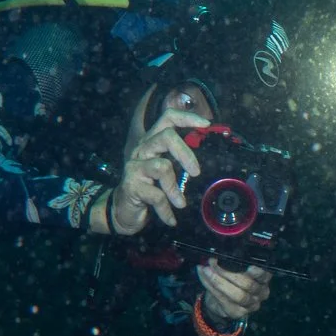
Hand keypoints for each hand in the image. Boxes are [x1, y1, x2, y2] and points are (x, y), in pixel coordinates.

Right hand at [106, 106, 210, 233]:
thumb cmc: (151, 187)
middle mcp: (142, 149)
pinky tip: (171, 218)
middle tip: (197, 172)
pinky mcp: (131, 185)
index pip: (167, 118)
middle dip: (186, 153)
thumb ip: (181, 160)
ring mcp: (135, 166)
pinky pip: (157, 195)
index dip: (187, 117)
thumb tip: (210, 154)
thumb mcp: (167, 170)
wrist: (125, 210)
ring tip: (180, 203)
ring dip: (175, 188)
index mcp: (153, 141)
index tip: (206, 125)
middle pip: (166, 137)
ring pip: (162, 166)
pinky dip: (166, 209)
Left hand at [196, 261, 271, 326]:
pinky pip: (224, 299)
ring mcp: (251, 305)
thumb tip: (218, 253)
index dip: (258, 272)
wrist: (220, 302)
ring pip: (237, 294)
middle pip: (248, 284)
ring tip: (206, 270)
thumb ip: (231, 262)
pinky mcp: (238, 312)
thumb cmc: (231, 280)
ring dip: (218, 281)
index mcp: (264, 279)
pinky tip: (203, 276)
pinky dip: (211, 286)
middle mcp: (261, 292)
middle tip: (212, 262)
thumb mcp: (235, 268)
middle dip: (228, 272)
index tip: (248, 266)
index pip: (264, 275)